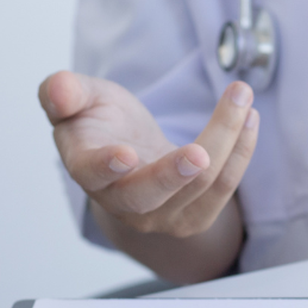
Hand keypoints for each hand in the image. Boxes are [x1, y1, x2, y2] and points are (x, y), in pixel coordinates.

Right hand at [38, 71, 257, 282]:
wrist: (129, 157)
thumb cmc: (101, 123)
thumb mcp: (80, 98)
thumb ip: (63, 92)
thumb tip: (58, 90)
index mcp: (86, 170)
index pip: (92, 175)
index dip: (106, 166)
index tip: (125, 153)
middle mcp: (122, 202)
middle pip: (148, 196)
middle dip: (174, 175)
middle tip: (199, 155)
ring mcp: (159, 216)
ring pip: (198, 185)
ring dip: (225, 139)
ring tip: (242, 97)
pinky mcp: (193, 216)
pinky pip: (223, 189)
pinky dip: (240, 152)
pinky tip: (249, 118)